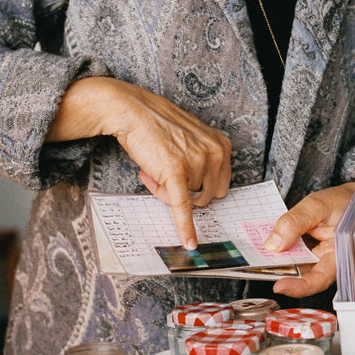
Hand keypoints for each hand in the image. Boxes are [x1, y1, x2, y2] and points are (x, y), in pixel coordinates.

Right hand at [46, 76, 231, 248]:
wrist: (132, 111)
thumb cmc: (158, 124)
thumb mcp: (192, 137)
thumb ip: (202, 160)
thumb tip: (199, 192)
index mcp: (222, 145)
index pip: (219, 185)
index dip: (197, 186)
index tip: (181, 177)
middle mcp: (214, 153)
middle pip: (206, 196)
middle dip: (185, 193)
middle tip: (162, 176)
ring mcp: (196, 162)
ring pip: (188, 200)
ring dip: (168, 193)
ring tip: (152, 171)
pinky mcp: (176, 172)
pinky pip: (183, 208)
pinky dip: (185, 227)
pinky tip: (188, 242)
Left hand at [263, 182, 354, 296]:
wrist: (354, 197)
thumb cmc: (344, 202)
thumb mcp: (318, 206)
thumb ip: (295, 222)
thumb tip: (272, 244)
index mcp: (339, 256)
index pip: (319, 279)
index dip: (300, 287)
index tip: (279, 286)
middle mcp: (328, 261)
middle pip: (303, 275)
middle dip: (280, 272)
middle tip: (259, 264)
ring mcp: (318, 257)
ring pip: (296, 265)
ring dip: (279, 261)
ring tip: (260, 253)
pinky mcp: (310, 251)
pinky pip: (295, 255)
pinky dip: (282, 251)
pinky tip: (269, 245)